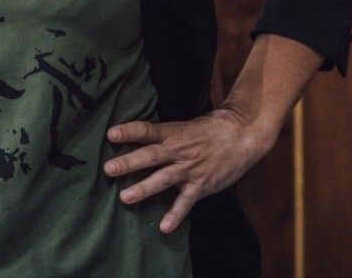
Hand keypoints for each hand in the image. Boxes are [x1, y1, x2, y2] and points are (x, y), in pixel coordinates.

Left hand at [104, 109, 274, 232]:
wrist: (243, 135)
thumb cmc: (212, 128)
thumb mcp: (187, 125)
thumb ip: (166, 134)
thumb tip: (140, 137)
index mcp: (174, 132)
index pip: (148, 130)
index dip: (130, 131)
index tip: (111, 134)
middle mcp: (179, 150)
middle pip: (151, 155)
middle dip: (129, 163)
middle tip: (108, 169)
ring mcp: (190, 168)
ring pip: (163, 178)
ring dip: (144, 188)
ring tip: (125, 197)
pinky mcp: (201, 185)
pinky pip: (186, 201)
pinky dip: (176, 214)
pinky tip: (164, 227)